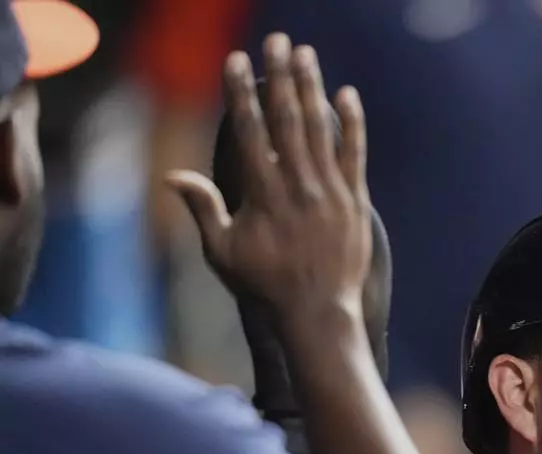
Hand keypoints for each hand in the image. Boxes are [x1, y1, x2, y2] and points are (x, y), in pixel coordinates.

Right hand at [165, 33, 371, 327]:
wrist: (319, 312)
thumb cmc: (265, 285)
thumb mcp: (223, 253)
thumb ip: (204, 209)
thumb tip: (173, 176)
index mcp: (263, 195)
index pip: (250, 131)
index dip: (241, 92)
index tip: (236, 60)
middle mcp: (298, 186)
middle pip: (286, 119)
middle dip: (279, 76)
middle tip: (276, 40)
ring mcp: (330, 192)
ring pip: (319, 129)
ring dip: (311, 87)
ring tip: (304, 53)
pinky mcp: (355, 201)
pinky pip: (354, 153)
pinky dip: (350, 123)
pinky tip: (347, 94)